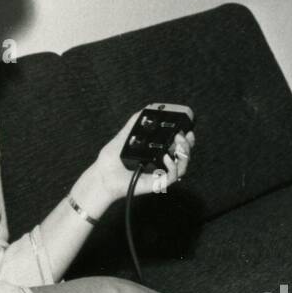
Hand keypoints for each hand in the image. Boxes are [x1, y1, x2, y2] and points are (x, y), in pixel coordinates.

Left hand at [79, 112, 194, 211]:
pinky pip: (173, 176)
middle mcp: (161, 164)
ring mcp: (160, 174)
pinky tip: (166, 157)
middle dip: (188, 143)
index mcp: (156, 152)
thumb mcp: (123, 136)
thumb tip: (145, 109)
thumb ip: (134, 123)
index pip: (177, 145)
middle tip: (183, 135)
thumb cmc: (111, 161)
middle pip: (184, 154)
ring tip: (178, 144)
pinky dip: (173, 166)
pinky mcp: (158, 183)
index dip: (185, 137)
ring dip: (185, 153)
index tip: (187, 128)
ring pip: (183, 165)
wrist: (103, 176)